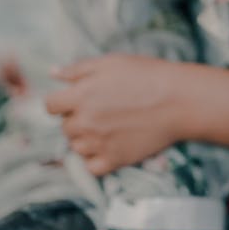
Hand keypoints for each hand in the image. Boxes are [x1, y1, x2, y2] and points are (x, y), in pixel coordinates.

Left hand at [44, 53, 180, 175]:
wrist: (179, 100)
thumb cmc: (146, 75)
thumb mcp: (110, 63)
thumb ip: (77, 69)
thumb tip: (52, 73)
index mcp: (80, 96)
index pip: (49, 106)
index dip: (62, 102)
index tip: (77, 99)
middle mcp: (85, 122)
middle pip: (65, 127)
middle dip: (78, 119)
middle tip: (103, 110)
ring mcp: (99, 144)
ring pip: (76, 147)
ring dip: (86, 139)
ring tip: (109, 126)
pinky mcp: (115, 160)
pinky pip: (91, 167)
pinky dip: (96, 159)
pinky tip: (110, 145)